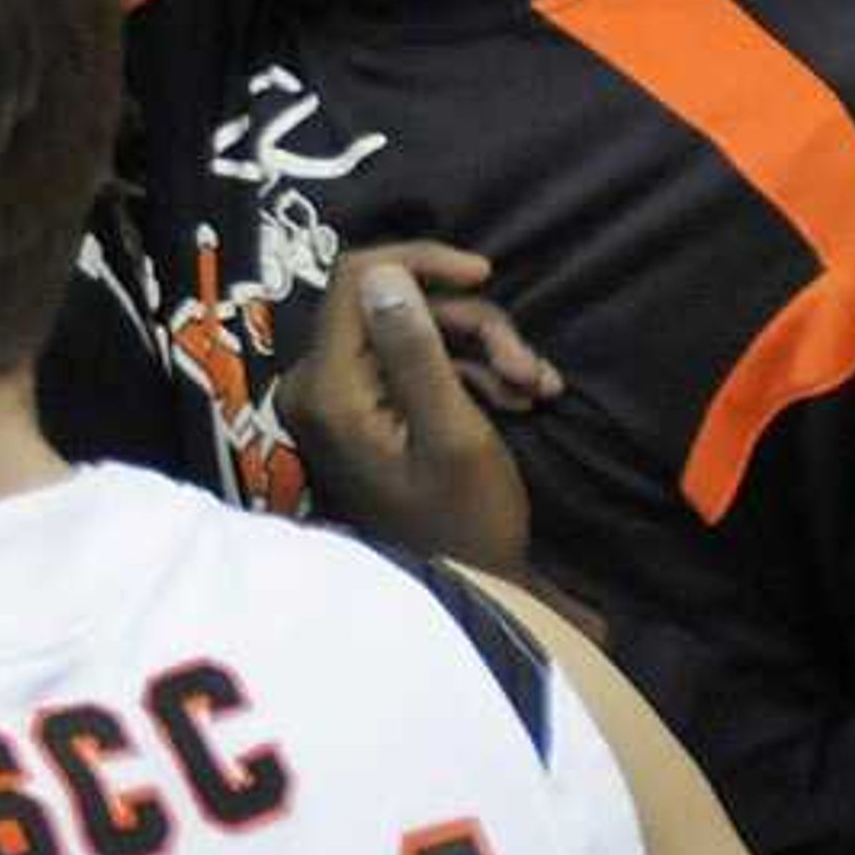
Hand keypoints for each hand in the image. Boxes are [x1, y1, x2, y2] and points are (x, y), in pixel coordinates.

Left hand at [278, 249, 542, 571]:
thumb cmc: (464, 521)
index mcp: (327, 385)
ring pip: (417, 333)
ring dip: (485, 353)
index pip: (356, 278)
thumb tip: (382, 271)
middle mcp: (318, 384)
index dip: (422, 263)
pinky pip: (417, 365)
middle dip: (473, 328)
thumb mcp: (452, 432)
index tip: (484, 273)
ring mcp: (341, 399)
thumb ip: (415, 350)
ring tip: (535, 392)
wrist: (468, 591)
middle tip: (530, 371)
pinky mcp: (367, 412)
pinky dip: (472, 374)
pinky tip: (519, 400)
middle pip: (396, 306)